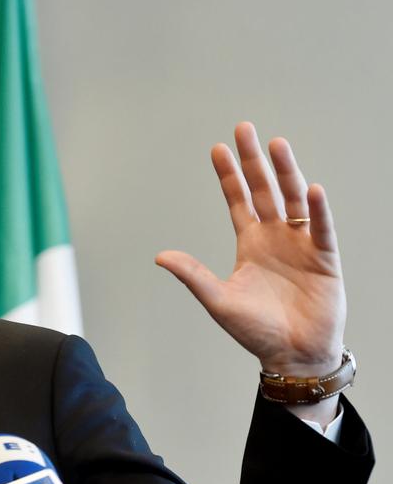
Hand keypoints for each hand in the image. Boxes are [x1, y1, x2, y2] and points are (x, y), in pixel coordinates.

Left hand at [155, 122, 345, 422]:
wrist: (292, 355)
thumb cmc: (256, 330)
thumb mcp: (218, 300)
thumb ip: (193, 275)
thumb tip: (159, 255)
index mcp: (250, 244)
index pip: (238, 201)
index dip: (228, 176)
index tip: (218, 148)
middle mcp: (276, 238)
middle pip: (264, 190)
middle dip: (254, 161)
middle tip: (244, 129)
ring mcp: (301, 245)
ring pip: (294, 200)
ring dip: (286, 173)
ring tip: (276, 145)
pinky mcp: (324, 260)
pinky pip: (321, 230)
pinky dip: (318, 211)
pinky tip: (313, 191)